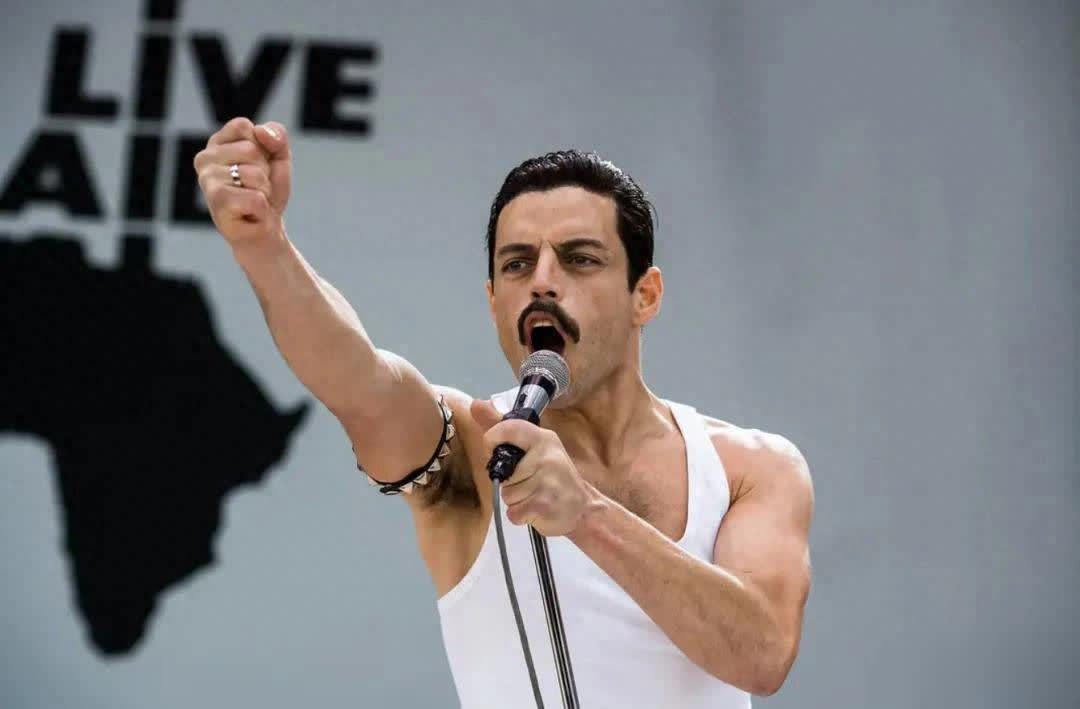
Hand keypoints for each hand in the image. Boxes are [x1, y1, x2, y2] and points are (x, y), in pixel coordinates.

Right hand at [193, 117, 291, 249]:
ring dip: (263, 191)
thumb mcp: (278, 158)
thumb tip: (260, 131)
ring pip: (254, 174)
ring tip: (252, 200)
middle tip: (256, 188)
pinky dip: (262, 208)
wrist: (265, 229)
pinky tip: (249, 213)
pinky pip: (255, 197)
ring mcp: (207, 180)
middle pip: (251, 150)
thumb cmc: (267, 192)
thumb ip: (276, 136)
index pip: (244, 126)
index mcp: (217, 143)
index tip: (257, 165)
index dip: (262, 148)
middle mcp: (205, 159)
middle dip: (264, 172)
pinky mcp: (216, 201)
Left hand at [472, 399, 592, 536]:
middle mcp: (546, 457)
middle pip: (503, 472)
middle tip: (530, 482)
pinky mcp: (543, 506)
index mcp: (543, 438)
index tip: (496, 451)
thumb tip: (475, 405)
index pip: (508, 429)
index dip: (492, 440)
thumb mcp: (535, 447)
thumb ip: (504, 428)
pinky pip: (514, 512)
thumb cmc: (554, 476)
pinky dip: (521, 515)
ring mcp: (546, 482)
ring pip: (507, 494)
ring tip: (536, 496)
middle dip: (510, 482)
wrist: (583, 507)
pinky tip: (537, 510)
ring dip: (517, 500)